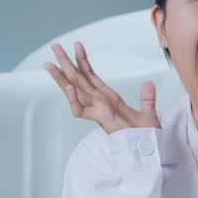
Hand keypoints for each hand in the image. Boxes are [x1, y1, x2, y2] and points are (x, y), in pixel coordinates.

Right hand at [44, 42, 159, 133]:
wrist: (149, 152)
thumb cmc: (145, 138)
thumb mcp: (148, 114)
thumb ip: (147, 99)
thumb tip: (149, 84)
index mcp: (109, 99)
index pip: (91, 76)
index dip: (83, 60)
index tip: (77, 45)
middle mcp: (100, 102)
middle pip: (78, 78)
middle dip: (65, 62)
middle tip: (54, 46)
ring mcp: (98, 110)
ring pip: (75, 91)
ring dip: (61, 77)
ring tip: (49, 63)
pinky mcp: (99, 119)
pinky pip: (82, 110)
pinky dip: (75, 100)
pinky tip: (69, 88)